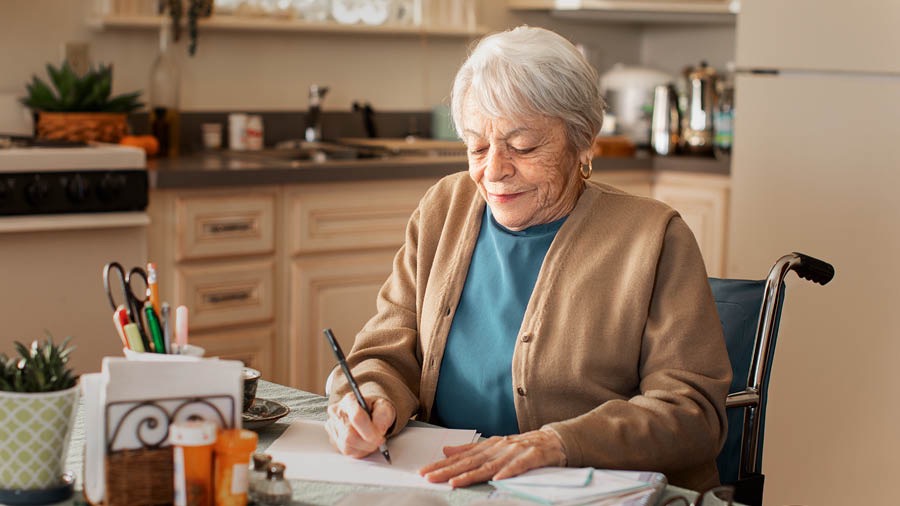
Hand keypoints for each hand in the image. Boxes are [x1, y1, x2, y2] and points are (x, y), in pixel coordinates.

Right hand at [325, 392, 395, 458]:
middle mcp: (337, 412)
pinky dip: (358, 450)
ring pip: (347, 446)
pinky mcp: (333, 438)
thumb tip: (378, 431)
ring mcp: (333, 426)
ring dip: (363, 447)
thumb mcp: (384, 407)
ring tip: (371, 440)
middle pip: (349, 436)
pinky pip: (346, 451)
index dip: (369, 432)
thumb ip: (383, 416)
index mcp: (349, 400)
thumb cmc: (374, 408)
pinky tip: (363, 442)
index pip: (356, 417)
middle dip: (367, 443)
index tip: (380, 437)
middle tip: (378, 440)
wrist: (368, 411)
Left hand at [419, 428, 566, 487]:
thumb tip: (446, 450)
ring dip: (472, 474)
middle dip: (448, 470)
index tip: (424, 472)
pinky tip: (498, 479)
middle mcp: (499, 448)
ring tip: (454, 483)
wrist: (554, 441)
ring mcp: (515, 452)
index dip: (442, 465)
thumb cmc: (522, 446)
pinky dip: (509, 472)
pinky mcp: (533, 457)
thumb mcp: (494, 446)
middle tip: (429, 478)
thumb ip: (470, 449)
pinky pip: (520, 466)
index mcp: (489, 446)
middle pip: (470, 462)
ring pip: (490, 465)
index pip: (461, 457)